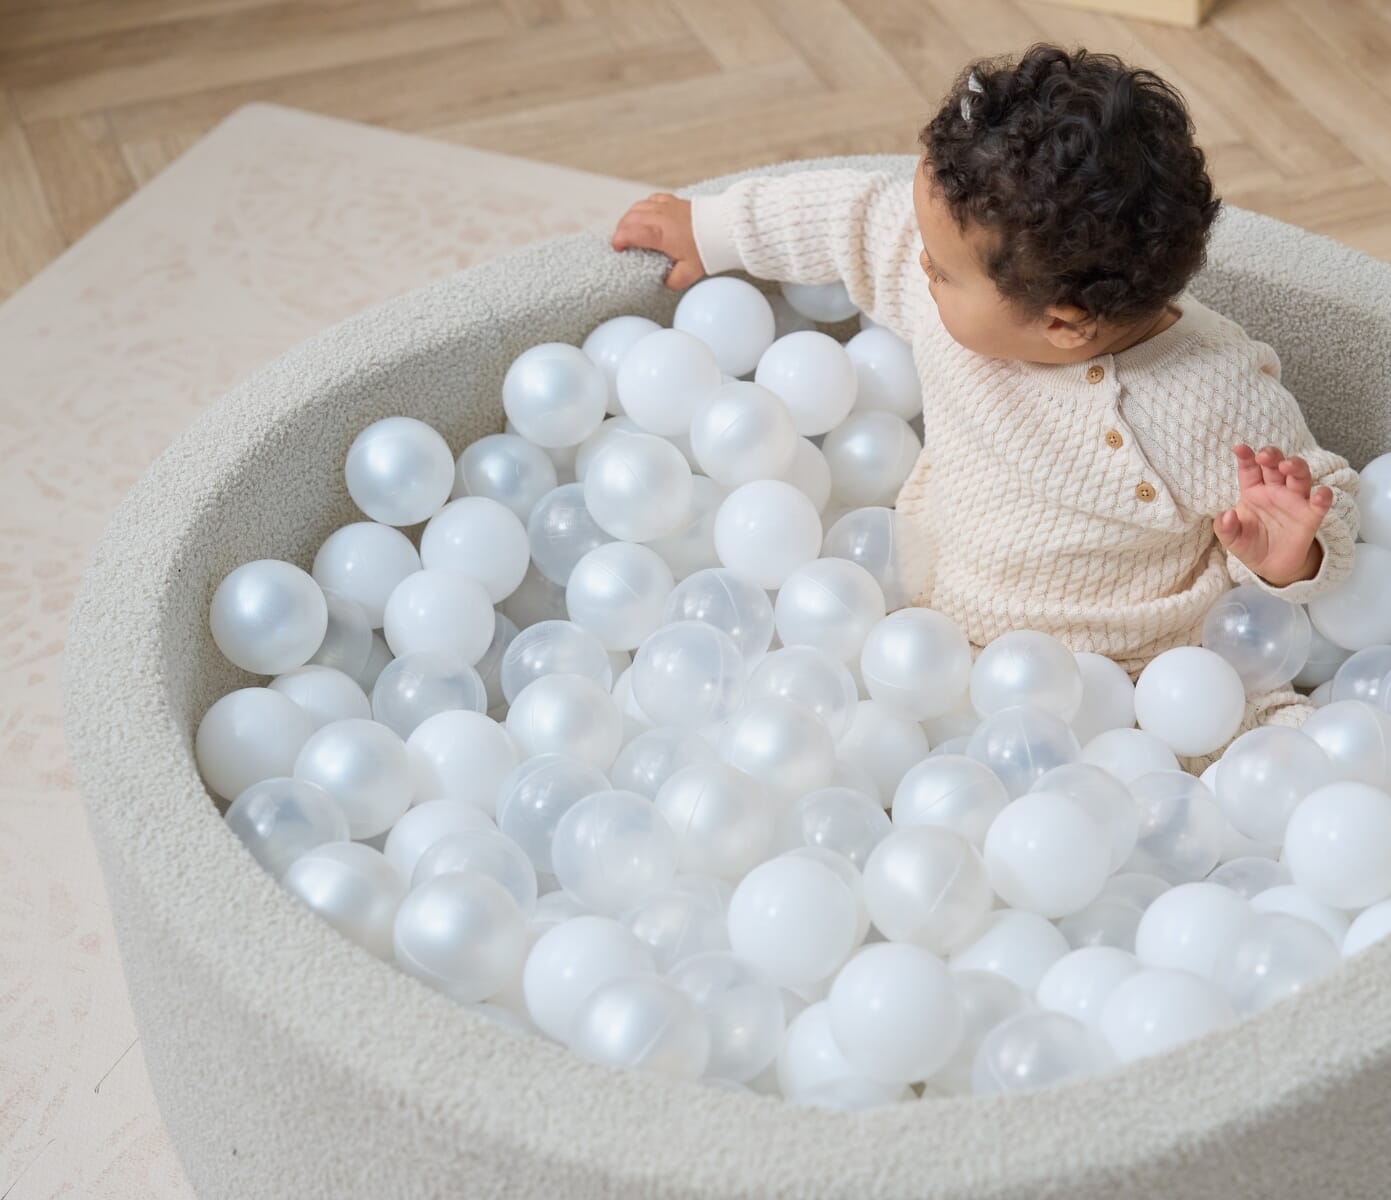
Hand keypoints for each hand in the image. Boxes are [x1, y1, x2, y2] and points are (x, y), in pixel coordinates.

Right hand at [611, 193, 705, 290]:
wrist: (725, 228)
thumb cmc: (707, 248)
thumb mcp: (689, 273)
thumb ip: (673, 280)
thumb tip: (664, 281)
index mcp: (660, 233)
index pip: (629, 232)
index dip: (618, 241)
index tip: (618, 250)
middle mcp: (659, 216)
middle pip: (629, 218)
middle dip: (620, 231)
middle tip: (622, 244)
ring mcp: (665, 206)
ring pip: (637, 207)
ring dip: (629, 219)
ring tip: (629, 231)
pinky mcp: (672, 200)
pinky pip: (650, 199)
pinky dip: (642, 208)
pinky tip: (644, 216)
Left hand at [1214, 443, 1331, 585]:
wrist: (1271, 566)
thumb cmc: (1250, 545)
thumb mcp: (1232, 539)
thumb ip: (1225, 528)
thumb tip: (1225, 515)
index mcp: (1253, 491)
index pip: (1250, 469)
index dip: (1246, 457)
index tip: (1239, 448)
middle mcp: (1275, 491)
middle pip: (1276, 466)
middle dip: (1271, 456)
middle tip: (1264, 455)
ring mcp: (1294, 501)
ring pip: (1299, 476)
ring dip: (1296, 467)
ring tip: (1287, 465)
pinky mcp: (1310, 516)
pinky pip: (1320, 503)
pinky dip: (1323, 497)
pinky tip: (1321, 494)